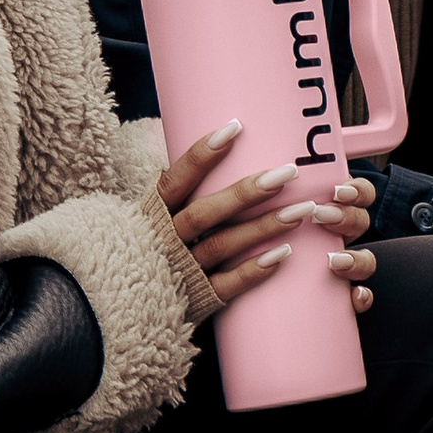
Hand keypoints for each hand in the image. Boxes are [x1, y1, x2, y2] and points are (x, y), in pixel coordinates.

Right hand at [158, 124, 378, 314]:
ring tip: (301, 210)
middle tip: (288, 173)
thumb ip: (181, 191)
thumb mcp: (153, 216)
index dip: (200, 156)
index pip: (175, 181)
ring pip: (222, 245)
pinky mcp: (198, 298)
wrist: (131, 304)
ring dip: (263, 227)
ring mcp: (182, 270)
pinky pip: (227, 285)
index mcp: (153, 215)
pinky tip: (284, 253)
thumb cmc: (152, 248)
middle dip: (247, 192)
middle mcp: (166, 241)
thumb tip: (222, 144)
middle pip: (206, 213)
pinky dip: (254, 271)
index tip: (234, 128)